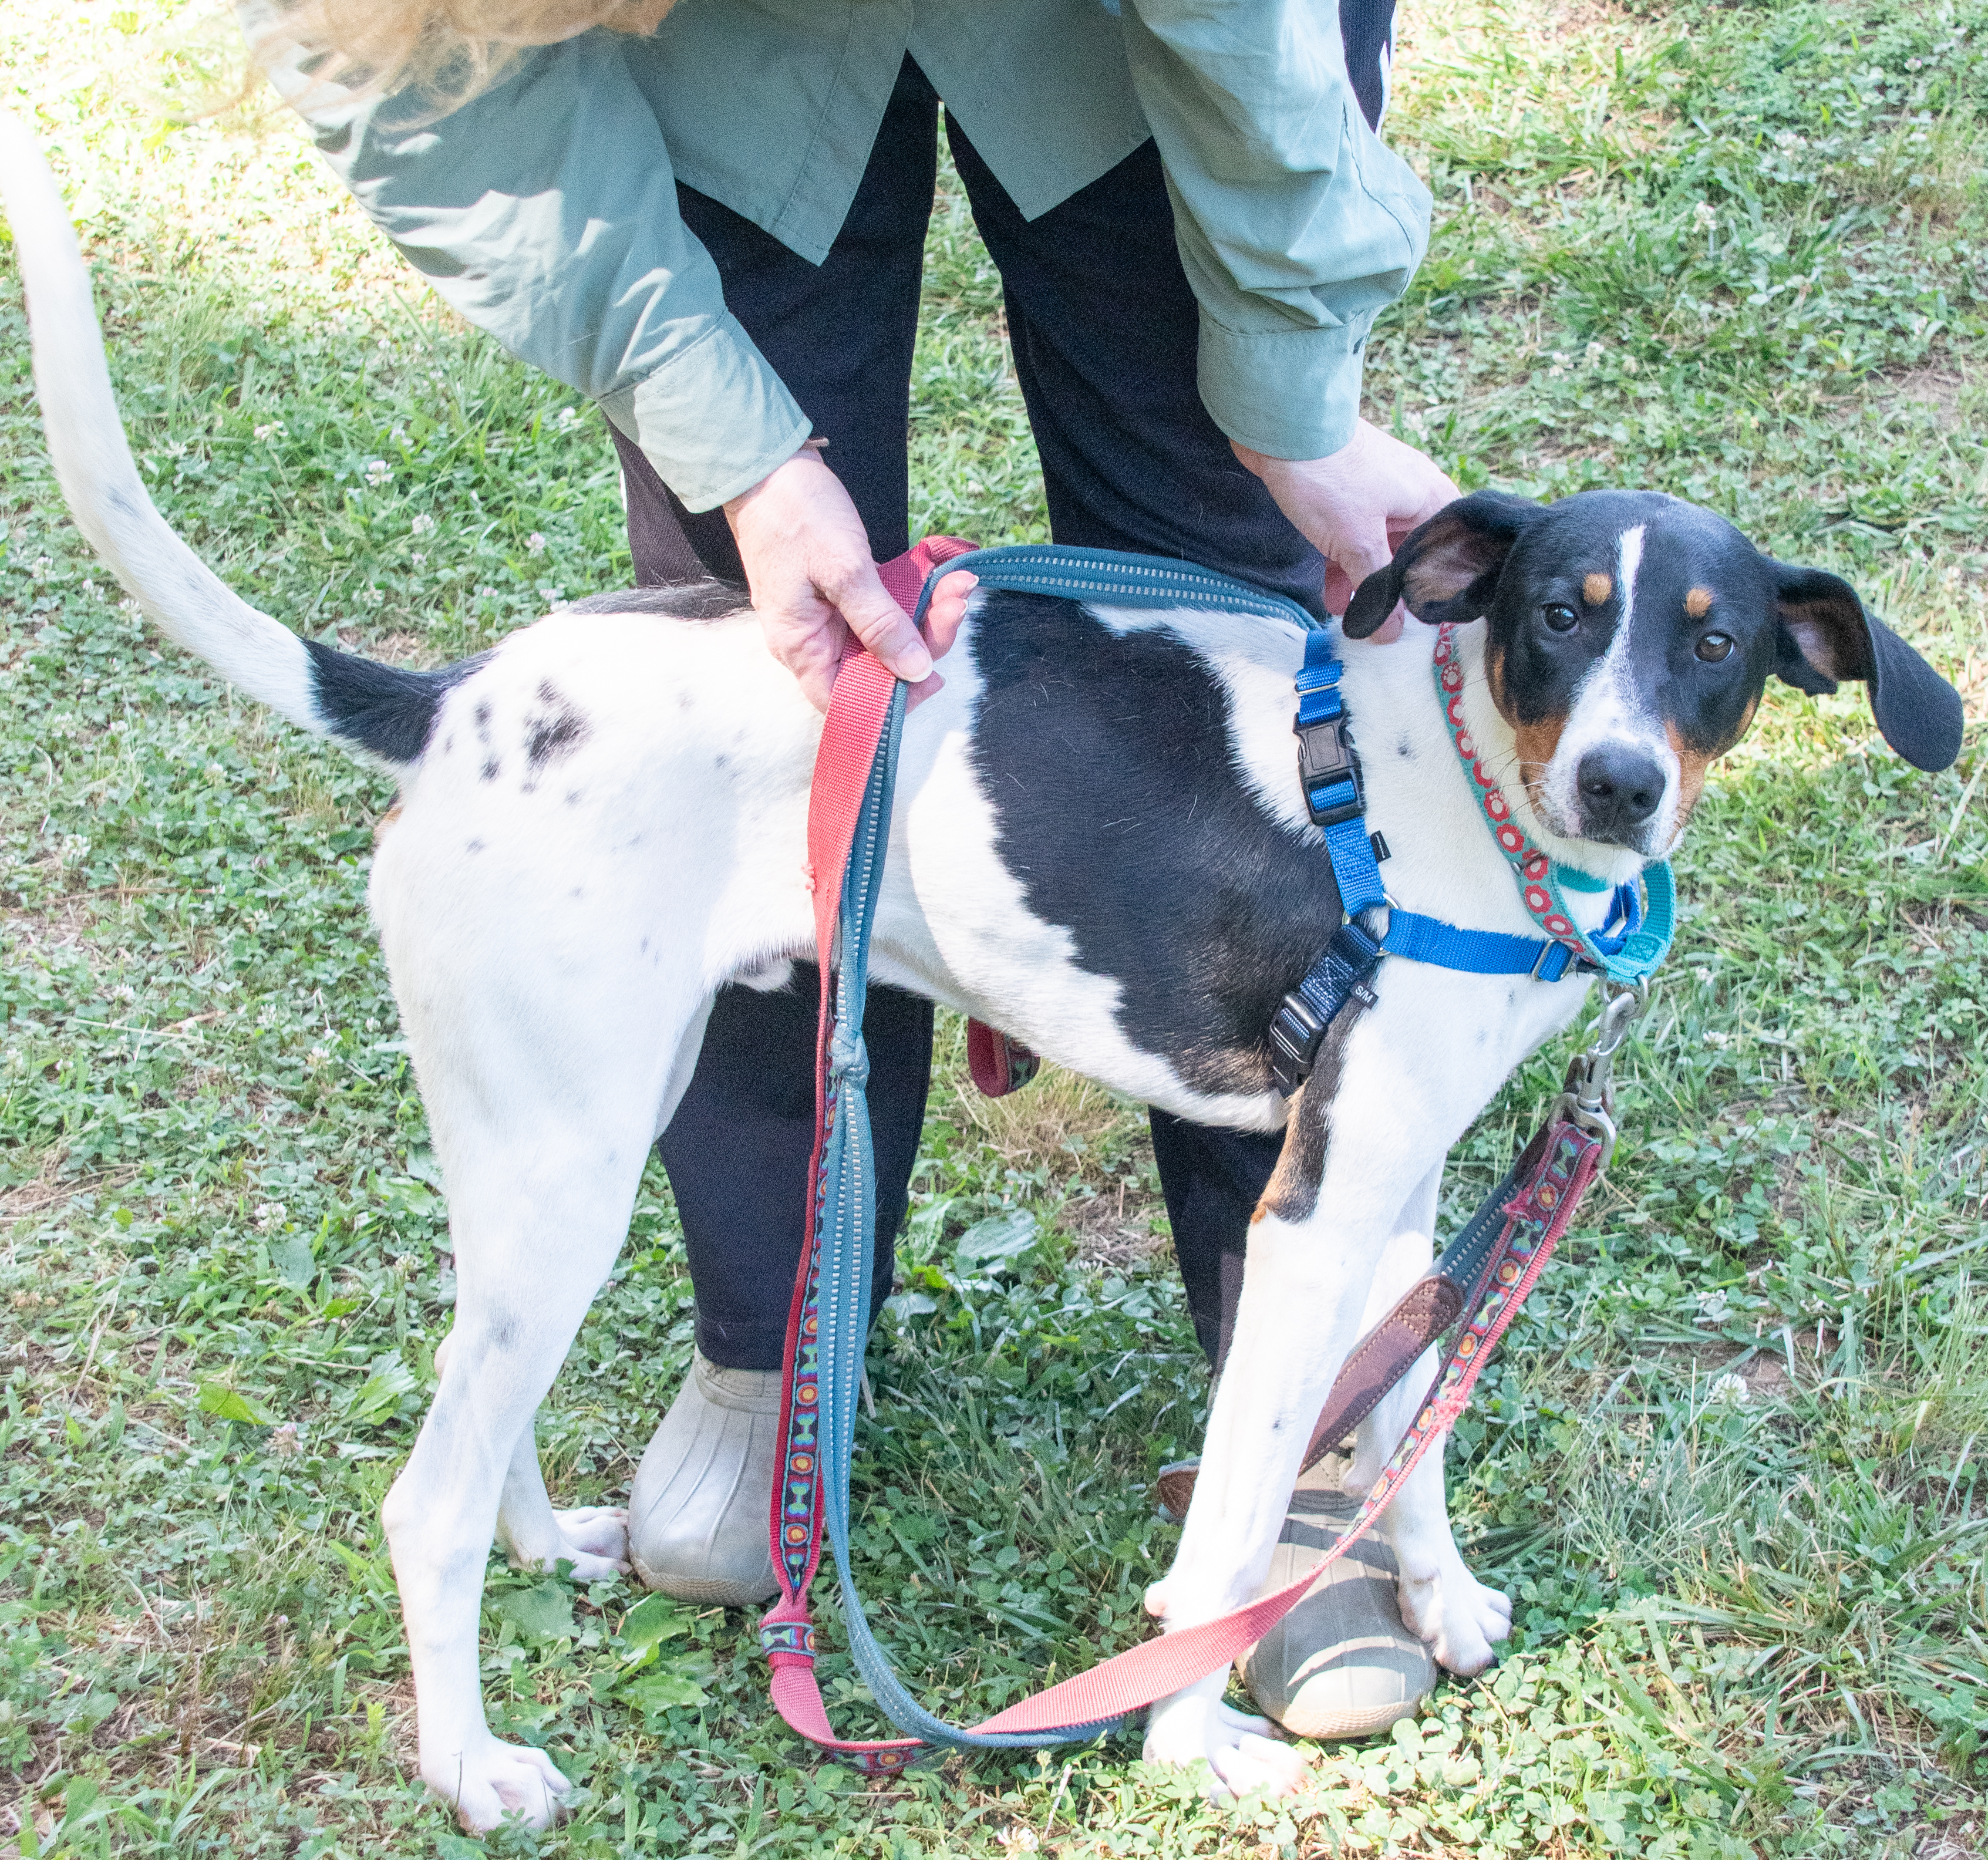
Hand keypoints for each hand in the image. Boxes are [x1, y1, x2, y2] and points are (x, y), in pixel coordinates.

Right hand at [724, 447, 973, 709]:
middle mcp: (811, 640)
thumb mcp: (844, 570)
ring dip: (924, 617)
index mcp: (801, 645)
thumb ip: (880, 625)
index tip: (932, 677)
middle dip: (921, 643)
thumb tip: (914, 671)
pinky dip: (910, 598)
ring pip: (884, 638)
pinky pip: (880, 610)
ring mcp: (825, 616)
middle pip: (874, 669)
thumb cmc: (796, 514)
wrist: (769, 464)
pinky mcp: (840, 593)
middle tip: (955, 607)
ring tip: (956, 586)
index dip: (890, 701)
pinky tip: (940, 578)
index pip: (845, 701)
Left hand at [1234, 420, 1459, 640]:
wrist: (1284, 428)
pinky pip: (1352, 540)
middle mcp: (1412, 496)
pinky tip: (1332, 596)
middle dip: (1392, 592)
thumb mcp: (1358, 542)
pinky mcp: (1346, 497)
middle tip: (1381, 628)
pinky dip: (1343, 566)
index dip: (1433, 590)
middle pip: (1411, 556)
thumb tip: (1392, 632)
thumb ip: (1378, 588)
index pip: (1447, 555)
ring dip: (1363, 584)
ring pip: (1378, 550)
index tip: (1418, 624)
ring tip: (1350, 620)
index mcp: (1431, 500)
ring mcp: (1378, 495)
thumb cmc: (1330, 477)